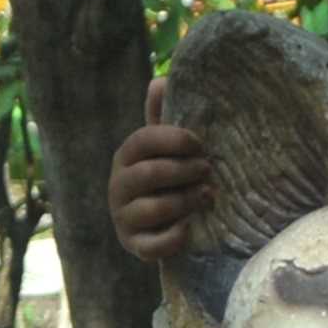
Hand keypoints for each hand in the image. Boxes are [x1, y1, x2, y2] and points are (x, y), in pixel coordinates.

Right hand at [109, 116, 212, 262]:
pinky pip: (152, 245)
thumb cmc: (169, 175)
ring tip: (208, 197)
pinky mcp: (134, 245)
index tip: (199, 144)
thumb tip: (160, 81)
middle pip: (150, 174)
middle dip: (185, 171)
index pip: (142, 140)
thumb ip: (163, 115)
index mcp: (126, 156)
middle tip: (208, 170)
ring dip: (187, 201)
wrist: (163, 222)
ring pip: (154, 208)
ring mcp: (123, 217)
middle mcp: (118, 185)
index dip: (173, 139)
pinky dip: (175, 237)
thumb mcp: (166, 145)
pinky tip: (191, 227)